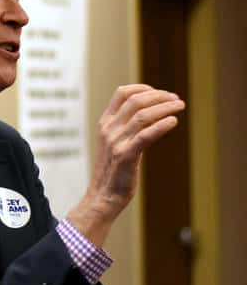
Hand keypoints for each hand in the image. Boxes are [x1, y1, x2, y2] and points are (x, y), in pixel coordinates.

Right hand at [68, 84, 184, 244]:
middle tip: (177, 99)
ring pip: (143, 115)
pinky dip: (161, 126)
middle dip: (160, 96)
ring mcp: (116, 142)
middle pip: (135, 101)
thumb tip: (152, 113)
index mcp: (104, 123)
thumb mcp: (115, 143)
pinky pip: (145, 135)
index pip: (121, 93)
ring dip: (165, 107)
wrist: (103, 196)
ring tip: (180, 106)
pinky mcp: (126, 156)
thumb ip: (127, 127)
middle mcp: (108, 129)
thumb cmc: (113, 170)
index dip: (143, 88)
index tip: (160, 92)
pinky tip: (173, 121)